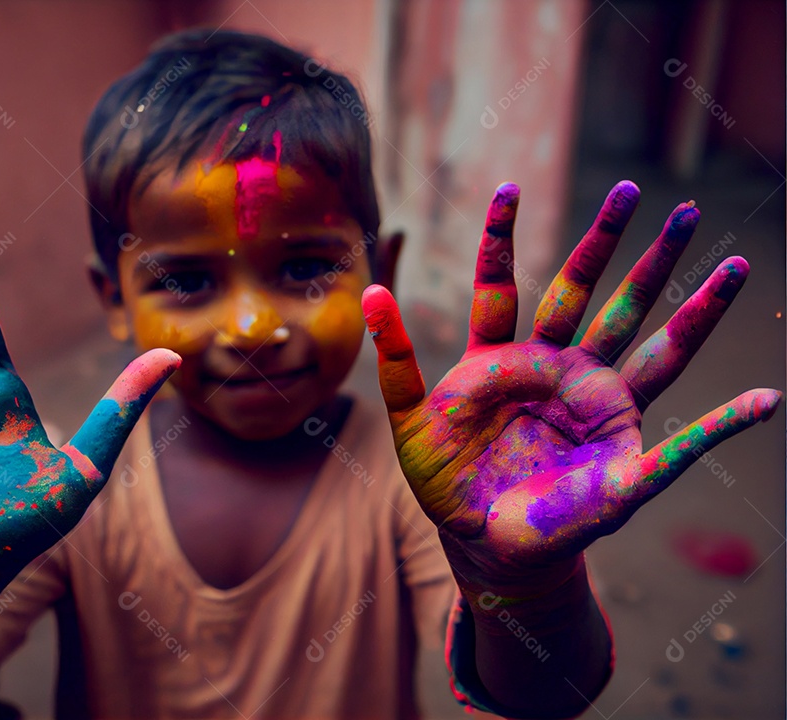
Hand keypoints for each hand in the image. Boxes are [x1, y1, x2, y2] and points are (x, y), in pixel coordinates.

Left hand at [363, 181, 779, 596]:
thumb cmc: (445, 479)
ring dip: (694, 310)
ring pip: (655, 351)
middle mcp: (559, 373)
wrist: (477, 540)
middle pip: (596, 299)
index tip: (508, 187)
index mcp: (505, 359)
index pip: (503, 287)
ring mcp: (597, 411)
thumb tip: (373, 290)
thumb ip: (395, 358)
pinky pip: (685, 446)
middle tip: (636, 189)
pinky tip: (767, 402)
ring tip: (731, 264)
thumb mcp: (410, 419)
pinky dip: (725, 426)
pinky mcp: (623, 463)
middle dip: (618, 246)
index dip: (503, 239)